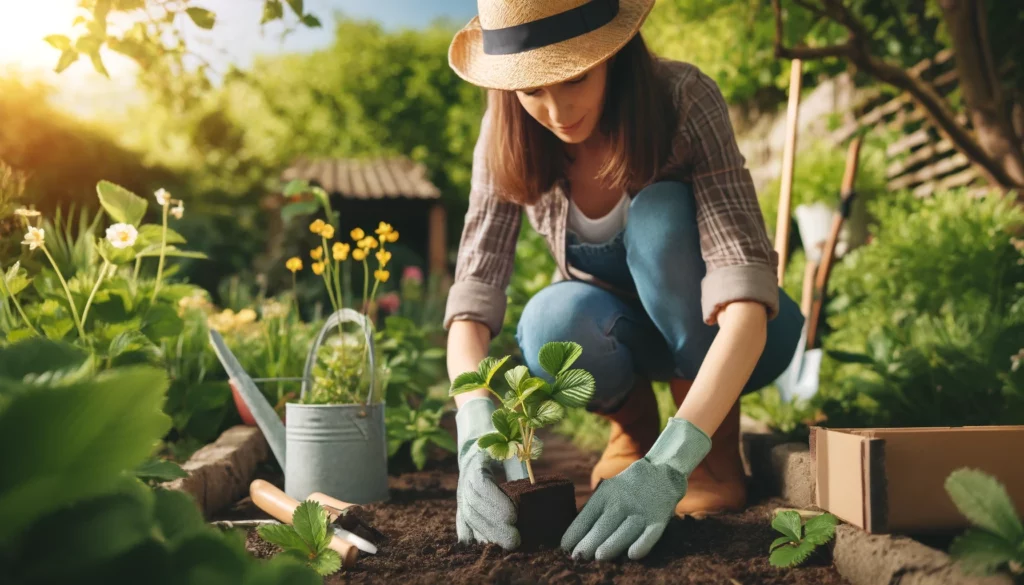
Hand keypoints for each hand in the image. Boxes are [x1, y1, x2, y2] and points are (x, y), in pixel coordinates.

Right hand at [455, 396, 527, 548]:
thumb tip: (536, 485)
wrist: (477, 438)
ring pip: (468, 516)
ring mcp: (460, 492)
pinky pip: (462, 521)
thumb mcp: (509, 446)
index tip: (513, 516)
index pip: (481, 485)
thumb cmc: (500, 440)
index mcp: (475, 460)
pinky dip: (471, 536)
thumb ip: (518, 464)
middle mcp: (464, 478)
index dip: (495, 502)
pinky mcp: (462, 502)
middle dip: (494, 525)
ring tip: (505, 546)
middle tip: (515, 540)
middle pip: (474, 506)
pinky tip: (481, 548)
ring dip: (485, 533)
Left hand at [561, 418, 710, 560]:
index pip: (587, 516)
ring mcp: (641, 511)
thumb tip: (576, 537)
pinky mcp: (659, 519)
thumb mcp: (608, 490)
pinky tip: (632, 555)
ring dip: (612, 544)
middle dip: (589, 542)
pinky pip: (651, 534)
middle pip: (603, 525)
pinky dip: (642, 544)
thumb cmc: (627, 488)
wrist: (661, 472)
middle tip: (578, 557)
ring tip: (598, 557)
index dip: (576, 532)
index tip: (565, 547)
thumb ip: (595, 510)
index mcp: (606, 495)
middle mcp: (622, 502)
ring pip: (625, 531)